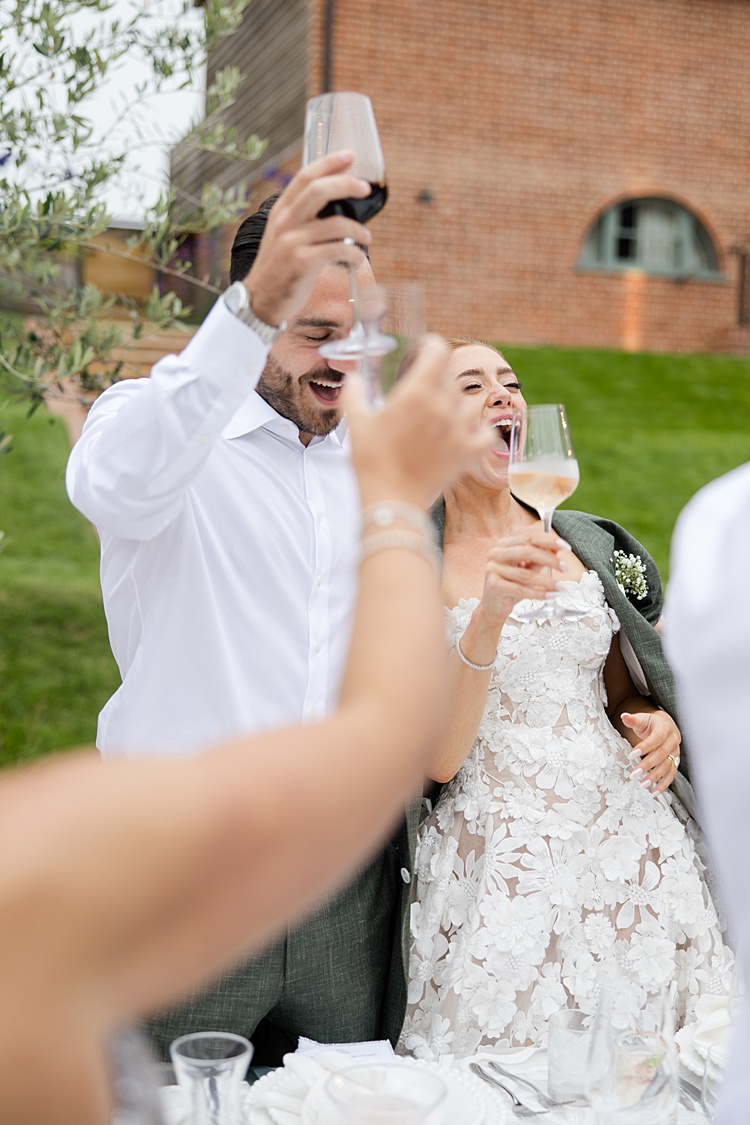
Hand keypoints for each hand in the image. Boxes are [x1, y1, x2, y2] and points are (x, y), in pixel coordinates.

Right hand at [244, 151, 371, 327]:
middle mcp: (285, 222)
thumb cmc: (280, 269)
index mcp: (281, 212)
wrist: (261, 301)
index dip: (328, 163)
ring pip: (334, 223)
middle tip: (365, 189)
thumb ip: (302, 219)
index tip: (350, 155)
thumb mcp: (283, 236)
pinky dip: (354, 253)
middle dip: (346, 184)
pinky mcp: (302, 262)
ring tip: (366, 237)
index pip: (305, 177)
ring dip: (358, 229)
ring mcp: (292, 242)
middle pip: (318, 190)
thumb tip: (336, 204)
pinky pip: (337, 250)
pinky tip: (358, 258)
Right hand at [343, 335, 494, 508]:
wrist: (391, 500)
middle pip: (450, 380)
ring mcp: (460, 430)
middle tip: (421, 398)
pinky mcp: (468, 453)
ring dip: (457, 407)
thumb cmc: (371, 462)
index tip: (426, 350)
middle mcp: (443, 407)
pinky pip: (488, 433)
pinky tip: (469, 434)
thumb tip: (354, 378)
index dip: (432, 347)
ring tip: (441, 418)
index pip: (438, 352)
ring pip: (470, 404)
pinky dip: (482, 432)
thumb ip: (355, 392)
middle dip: (436, 383)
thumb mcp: (356, 422)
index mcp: (416, 393)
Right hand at [476, 527, 572, 626]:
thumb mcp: (528, 568)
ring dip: (547, 581)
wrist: (494, 605)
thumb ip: (540, 557)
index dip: (549, 541)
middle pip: (527, 551)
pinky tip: (551, 595)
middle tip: (565, 567)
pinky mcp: (494, 585)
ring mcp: (493, 569)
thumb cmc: (510, 585)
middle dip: (550, 559)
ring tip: (562, 586)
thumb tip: (557, 548)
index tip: (566, 546)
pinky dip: (539, 594)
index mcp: (504, 544)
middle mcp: (496, 553)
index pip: (529, 537)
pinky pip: (521, 589)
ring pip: (526, 574)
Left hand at [622, 710, 681, 794]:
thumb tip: (624, 716)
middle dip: (648, 765)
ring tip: (643, 785)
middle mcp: (673, 741)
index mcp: (665, 728)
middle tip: (634, 774)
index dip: (645, 747)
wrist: (666, 725)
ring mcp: (676, 752)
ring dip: (656, 777)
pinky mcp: (675, 762)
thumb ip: (633, 719)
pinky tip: (654, 792)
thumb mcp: (643, 719)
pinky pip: (671, 774)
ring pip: (667, 766)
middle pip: (661, 755)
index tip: (632, 755)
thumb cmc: (651, 723)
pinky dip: (664, 784)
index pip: (656, 739)